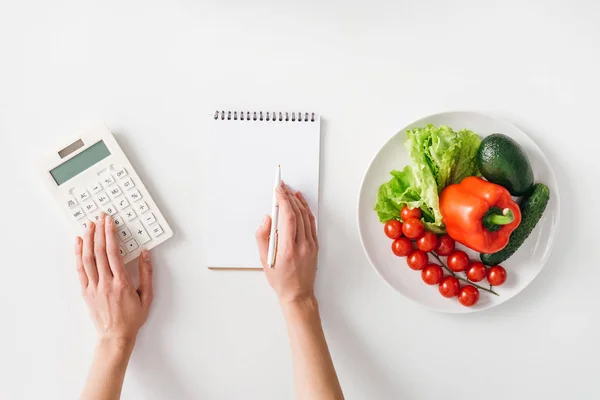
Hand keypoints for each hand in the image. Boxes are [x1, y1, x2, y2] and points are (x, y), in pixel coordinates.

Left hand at [75, 214, 152, 344]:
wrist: (115, 336)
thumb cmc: (133, 318)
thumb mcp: (147, 296)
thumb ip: (146, 273)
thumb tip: (145, 254)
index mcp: (121, 283)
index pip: (113, 253)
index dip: (110, 235)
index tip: (110, 222)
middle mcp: (105, 283)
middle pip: (99, 252)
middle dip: (99, 232)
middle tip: (100, 217)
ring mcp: (93, 287)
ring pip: (88, 259)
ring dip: (88, 240)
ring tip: (89, 225)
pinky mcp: (86, 292)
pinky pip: (80, 270)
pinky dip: (78, 254)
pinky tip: (79, 243)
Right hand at [256, 182, 318, 303]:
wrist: (298, 294)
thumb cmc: (281, 280)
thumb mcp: (264, 261)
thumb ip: (263, 238)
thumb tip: (266, 219)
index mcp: (288, 249)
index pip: (288, 218)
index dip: (283, 201)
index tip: (278, 190)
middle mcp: (302, 246)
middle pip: (298, 214)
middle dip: (288, 197)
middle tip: (281, 187)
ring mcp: (311, 245)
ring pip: (306, 217)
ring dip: (297, 201)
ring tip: (290, 191)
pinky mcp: (315, 245)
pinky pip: (311, 223)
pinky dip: (306, 211)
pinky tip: (301, 203)